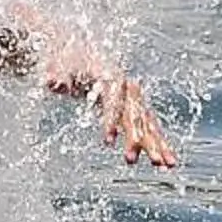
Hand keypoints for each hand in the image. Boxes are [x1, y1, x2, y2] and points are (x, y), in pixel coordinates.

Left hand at [39, 44, 175, 168]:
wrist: (78, 54)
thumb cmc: (65, 62)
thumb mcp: (55, 66)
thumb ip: (56, 75)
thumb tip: (53, 83)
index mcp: (108, 75)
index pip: (113, 99)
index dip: (110, 120)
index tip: (107, 142)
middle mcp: (126, 86)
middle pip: (134, 113)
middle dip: (136, 138)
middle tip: (132, 161)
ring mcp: (133, 98)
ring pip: (148, 122)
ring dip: (157, 145)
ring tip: (167, 166)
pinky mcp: (134, 108)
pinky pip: (149, 128)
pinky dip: (157, 144)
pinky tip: (165, 163)